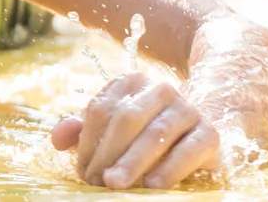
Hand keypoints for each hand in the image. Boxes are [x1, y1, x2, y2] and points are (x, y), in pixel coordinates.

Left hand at [50, 72, 220, 189]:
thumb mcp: (112, 130)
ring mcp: (187, 109)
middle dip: (108, 153)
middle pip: (127, 118)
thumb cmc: (144, 135)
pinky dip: (170, 169)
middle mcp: (161, 89)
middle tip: (96, 182)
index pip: (102, 109)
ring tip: (115, 185)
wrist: (197, 137)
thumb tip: (58, 138)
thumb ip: (83, 132)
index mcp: (132, 82)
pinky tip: (153, 186)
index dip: (88, 143)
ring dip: (132, 162)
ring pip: (155, 134)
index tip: (82, 171)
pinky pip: (189, 150)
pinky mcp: (209, 133)